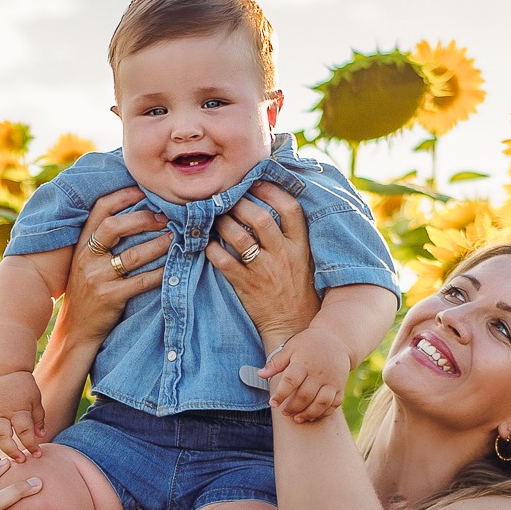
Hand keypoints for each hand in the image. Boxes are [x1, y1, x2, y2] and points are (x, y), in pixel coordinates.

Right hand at [0, 370, 45, 460]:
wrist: (3, 370)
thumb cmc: (23, 386)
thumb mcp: (36, 400)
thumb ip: (38, 419)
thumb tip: (41, 436)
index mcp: (18, 410)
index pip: (24, 432)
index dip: (31, 445)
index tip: (37, 455)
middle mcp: (2, 414)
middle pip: (2, 437)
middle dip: (11, 451)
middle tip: (19, 461)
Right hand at [58, 187, 169, 354]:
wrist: (76, 330)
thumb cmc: (88, 292)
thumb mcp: (86, 263)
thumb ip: (102, 243)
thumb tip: (135, 217)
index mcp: (82, 245)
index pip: (100, 210)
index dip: (122, 196)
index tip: (144, 190)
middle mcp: (86, 258)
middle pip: (114, 227)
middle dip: (142, 218)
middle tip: (165, 217)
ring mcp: (97, 278)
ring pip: (132, 255)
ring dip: (158, 245)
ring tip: (176, 238)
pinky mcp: (110, 297)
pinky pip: (141, 281)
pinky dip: (160, 273)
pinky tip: (173, 268)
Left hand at [207, 183, 318, 350]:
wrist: (293, 327)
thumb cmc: (296, 289)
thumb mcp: (303, 258)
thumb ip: (290, 234)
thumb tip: (272, 203)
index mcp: (300, 246)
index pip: (290, 209)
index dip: (271, 191)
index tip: (255, 182)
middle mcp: (283, 256)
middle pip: (260, 218)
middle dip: (240, 203)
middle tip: (227, 199)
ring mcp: (264, 271)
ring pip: (239, 237)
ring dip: (223, 223)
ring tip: (215, 218)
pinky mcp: (246, 286)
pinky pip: (223, 262)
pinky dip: (211, 249)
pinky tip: (207, 243)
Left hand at [262, 327, 352, 423]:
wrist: (337, 339)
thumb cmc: (308, 345)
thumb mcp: (291, 348)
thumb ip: (276, 362)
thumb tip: (260, 374)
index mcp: (304, 363)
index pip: (291, 380)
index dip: (281, 394)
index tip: (273, 403)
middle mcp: (319, 373)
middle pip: (305, 395)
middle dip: (293, 407)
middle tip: (284, 412)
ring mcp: (332, 381)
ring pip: (322, 402)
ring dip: (309, 414)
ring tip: (297, 419)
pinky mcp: (340, 386)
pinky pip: (335, 404)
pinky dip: (324, 413)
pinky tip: (313, 416)